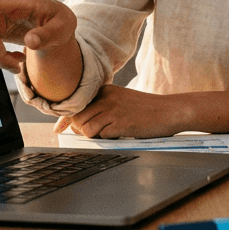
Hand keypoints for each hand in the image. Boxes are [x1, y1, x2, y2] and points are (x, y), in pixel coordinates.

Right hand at [0, 0, 75, 73]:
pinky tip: (17, 59)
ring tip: (21, 63)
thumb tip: (30, 42)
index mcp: (22, 1)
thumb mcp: (64, 27)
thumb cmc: (61, 22)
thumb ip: (49, 35)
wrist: (57, 25)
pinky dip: (0, 58)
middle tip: (18, 69)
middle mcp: (5, 7)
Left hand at [63, 85, 188, 138]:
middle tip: (93, 133)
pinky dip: (104, 139)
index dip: (66, 118)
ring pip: (85, 127)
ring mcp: (113, 110)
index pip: (77, 103)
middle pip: (78, 116)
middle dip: (80, 129)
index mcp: (106, 90)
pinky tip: (117, 135)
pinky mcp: (120, 123)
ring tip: (107, 134)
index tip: (58, 129)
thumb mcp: (123, 101)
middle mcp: (107, 97)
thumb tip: (78, 124)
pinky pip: (99, 135)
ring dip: (92, 135)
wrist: (170, 111)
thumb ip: (103, 108)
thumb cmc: (147, 110)